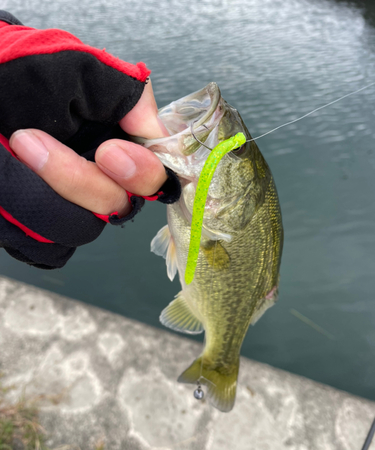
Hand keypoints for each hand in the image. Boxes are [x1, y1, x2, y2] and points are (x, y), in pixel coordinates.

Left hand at [9, 80, 168, 216]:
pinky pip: (46, 248)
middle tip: (30, 140)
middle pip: (115, 206)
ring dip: (44, 195)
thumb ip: (125, 94)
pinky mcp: (35, 228)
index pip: (151, 177)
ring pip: (79, 228)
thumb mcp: (77, 67)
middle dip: (79, 180)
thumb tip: (153, 131)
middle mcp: (97, 177)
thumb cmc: (16, 68)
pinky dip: (27, 225)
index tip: (110, 153)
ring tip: (12, 149)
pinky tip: (8, 185)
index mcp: (116, 142)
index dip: (140, 173)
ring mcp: (65, 204)